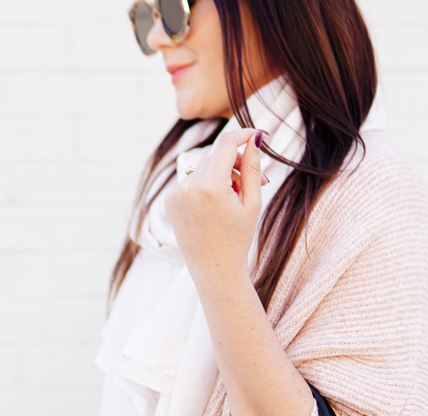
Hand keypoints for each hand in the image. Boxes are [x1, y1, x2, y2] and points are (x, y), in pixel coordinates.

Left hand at [164, 128, 264, 287]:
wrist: (215, 270)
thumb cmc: (238, 239)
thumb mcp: (252, 203)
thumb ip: (252, 168)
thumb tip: (255, 138)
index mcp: (211, 186)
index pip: (227, 143)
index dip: (244, 134)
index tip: (257, 134)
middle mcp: (189, 186)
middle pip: (216, 155)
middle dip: (236, 163)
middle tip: (254, 183)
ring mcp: (176, 193)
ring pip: (204, 168)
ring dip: (221, 175)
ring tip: (232, 201)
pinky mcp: (170, 200)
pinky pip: (191, 181)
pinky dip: (205, 186)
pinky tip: (214, 209)